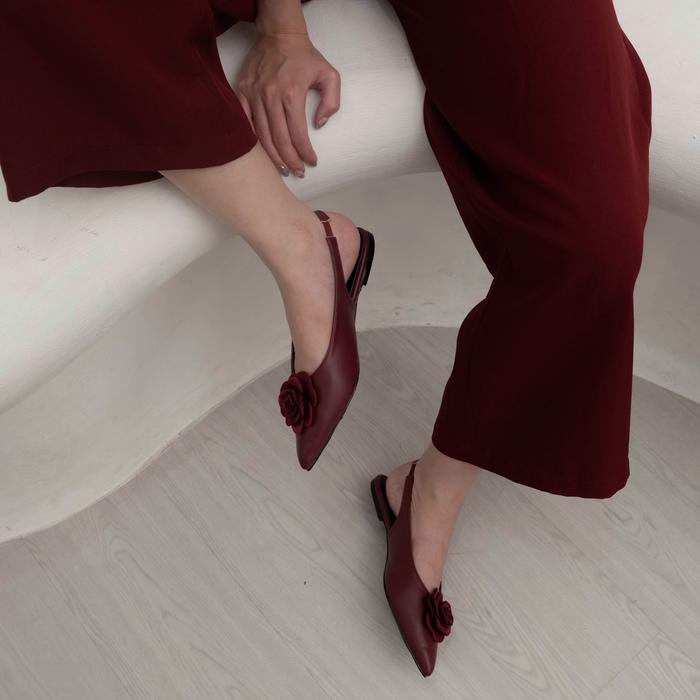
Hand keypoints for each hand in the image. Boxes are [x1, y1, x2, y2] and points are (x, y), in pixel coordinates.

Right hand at [235, 32, 339, 176]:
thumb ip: (332, 101)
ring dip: (273, 156)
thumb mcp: (329, 75)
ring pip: (261, 135)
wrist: (279, 35)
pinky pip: (245, 123)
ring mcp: (254, 95)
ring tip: (283, 169)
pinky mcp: (242, 93)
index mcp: (292, 94)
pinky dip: (253, 141)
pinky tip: (262, 153)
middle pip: (279, 140)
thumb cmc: (305, 57)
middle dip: (290, 161)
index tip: (312, 162)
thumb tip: (320, 124)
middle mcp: (271, 96)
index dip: (305, 152)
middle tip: (297, 172)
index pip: (298, 134)